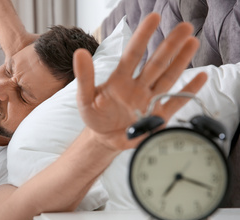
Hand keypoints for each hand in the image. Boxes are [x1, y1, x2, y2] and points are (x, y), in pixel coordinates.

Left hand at [73, 13, 207, 150]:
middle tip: (185, 26)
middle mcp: (138, 86)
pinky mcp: (158, 117)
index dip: (143, 36)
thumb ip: (85, 77)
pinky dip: (188, 91)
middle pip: (156, 63)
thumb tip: (79, 53)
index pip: (133, 54)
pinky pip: (175, 102)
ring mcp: (149, 100)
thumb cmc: (95, 116)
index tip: (154, 18)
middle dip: (170, 45)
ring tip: (192, 42)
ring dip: (180, 61)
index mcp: (120, 80)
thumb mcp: (85, 98)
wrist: (104, 139)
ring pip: (168, 77)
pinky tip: (201, 77)